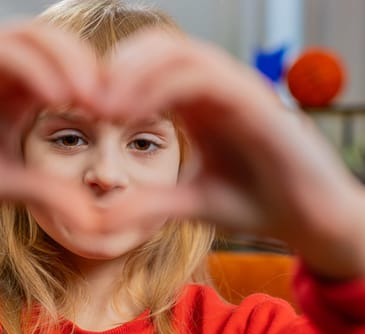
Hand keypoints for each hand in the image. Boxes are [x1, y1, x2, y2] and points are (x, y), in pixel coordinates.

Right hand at [0, 21, 101, 229]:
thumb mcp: (8, 182)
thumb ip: (48, 189)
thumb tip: (92, 216)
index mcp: (16, 89)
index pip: (64, 66)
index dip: (94, 82)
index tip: (119, 112)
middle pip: (53, 43)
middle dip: (86, 66)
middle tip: (112, 101)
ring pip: (28, 37)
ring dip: (64, 62)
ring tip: (88, 97)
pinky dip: (31, 68)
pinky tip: (54, 96)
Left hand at [104, 30, 364, 278]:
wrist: (309, 221)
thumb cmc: (255, 203)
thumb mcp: (190, 203)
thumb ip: (149, 202)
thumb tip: (98, 219)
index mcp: (200, 104)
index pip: (151, 67)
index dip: (114, 81)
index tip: (86, 112)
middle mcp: (217, 89)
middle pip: (159, 48)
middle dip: (118, 69)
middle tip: (88, 103)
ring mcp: (239, 90)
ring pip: (179, 52)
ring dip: (135, 73)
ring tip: (105, 108)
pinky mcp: (257, 103)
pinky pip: (205, 77)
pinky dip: (163, 87)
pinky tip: (133, 114)